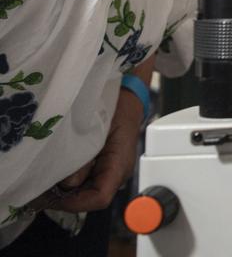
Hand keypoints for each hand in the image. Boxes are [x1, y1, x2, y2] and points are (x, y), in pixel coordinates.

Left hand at [49, 84, 144, 211]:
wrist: (125, 99)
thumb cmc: (115, 109)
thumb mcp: (97, 129)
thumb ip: (84, 158)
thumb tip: (66, 183)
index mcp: (119, 166)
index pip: (99, 198)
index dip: (74, 203)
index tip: (50, 198)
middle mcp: (115, 174)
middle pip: (89, 198)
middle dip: (63, 198)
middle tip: (36, 192)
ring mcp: (107, 171)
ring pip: (83, 191)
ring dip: (62, 190)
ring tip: (40, 182)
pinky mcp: (99, 167)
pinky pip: (82, 181)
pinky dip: (65, 181)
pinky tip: (51, 173)